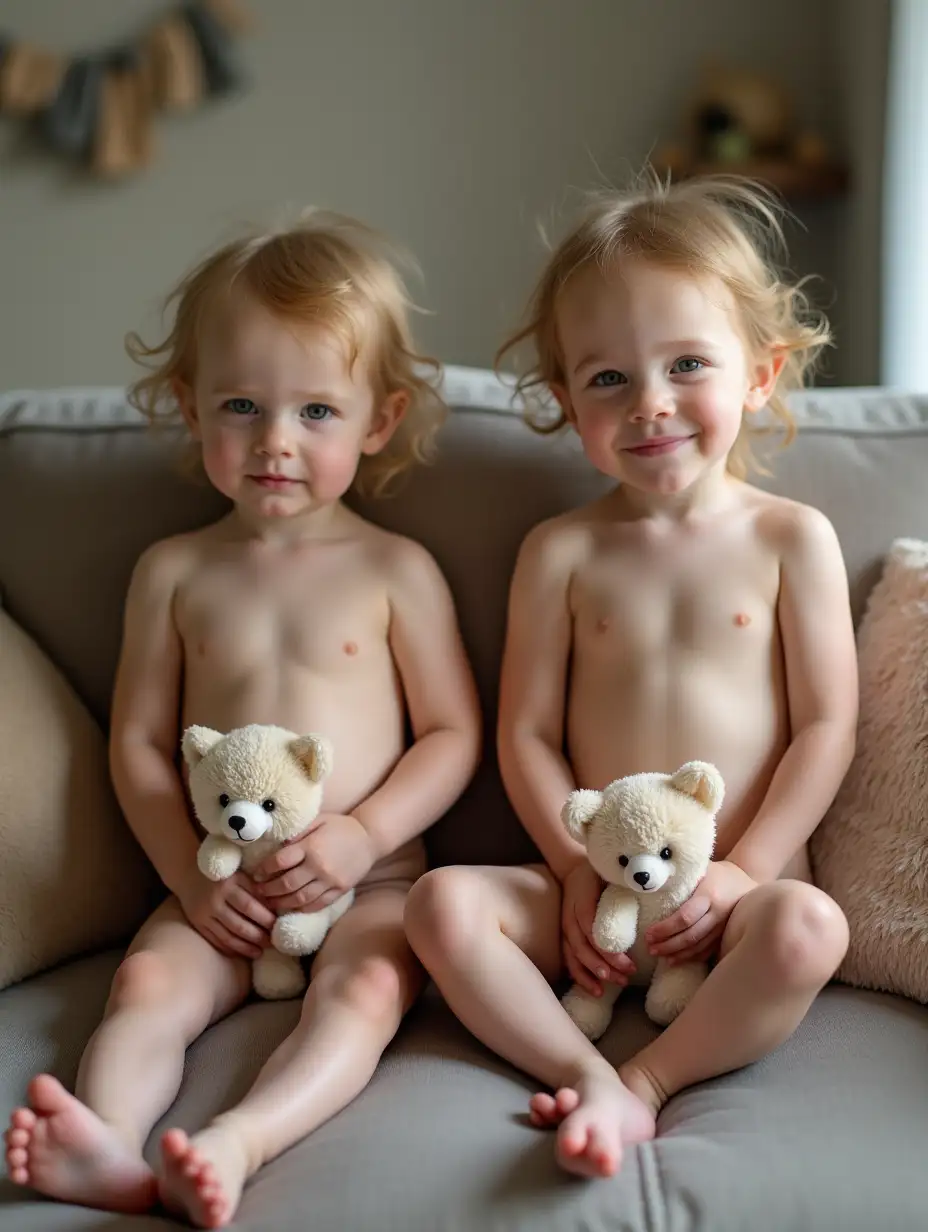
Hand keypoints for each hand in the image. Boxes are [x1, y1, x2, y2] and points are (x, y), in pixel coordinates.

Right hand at [177, 868, 275, 959]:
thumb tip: (277, 906)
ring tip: (260, 952)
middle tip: (272, 942)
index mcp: (229, 883)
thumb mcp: (240, 872)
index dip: (266, 918)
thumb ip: (255, 887)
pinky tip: (242, 952)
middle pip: (240, 924)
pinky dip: (230, 948)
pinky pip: (215, 940)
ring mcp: (204, 913)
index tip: (278, 925)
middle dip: (258, 936)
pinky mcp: (197, 923)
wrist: (187, 871)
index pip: (250, 906)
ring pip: (228, 936)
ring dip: (246, 947)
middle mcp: (215, 899)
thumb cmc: (222, 871)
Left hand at [253, 812, 376, 912]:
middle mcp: (319, 866)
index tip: (256, 874)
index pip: (280, 862)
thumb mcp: (318, 820)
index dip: (264, 869)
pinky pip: (316, 904)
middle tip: (257, 891)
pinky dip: (301, 909)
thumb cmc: (341, 827)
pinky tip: (291, 908)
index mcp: (311, 846)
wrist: (370, 838)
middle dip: (268, 890)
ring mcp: (330, 881)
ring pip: (299, 899)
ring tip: (270, 903)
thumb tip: (276, 845)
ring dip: (281, 903)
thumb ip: (297, 832)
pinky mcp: (339, 891)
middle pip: (286, 884)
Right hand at [560, 859, 635, 997]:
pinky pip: (568, 958)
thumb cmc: (597, 872)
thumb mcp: (610, 873)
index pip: (593, 931)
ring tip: (603, 992)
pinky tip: (590, 987)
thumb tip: (652, 889)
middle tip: (624, 979)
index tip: (629, 965)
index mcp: (582, 902)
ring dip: (588, 975)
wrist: (571, 869)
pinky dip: (577, 974)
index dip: (609, 951)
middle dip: (603, 967)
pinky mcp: (564, 935)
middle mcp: (570, 917)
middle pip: (583, 947)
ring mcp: (565, 928)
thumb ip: (626, 884)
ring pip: (573, 956)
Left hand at [646, 859, 756, 965]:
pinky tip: (678, 960)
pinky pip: (709, 951)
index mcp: (709, 895)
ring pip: (700, 947)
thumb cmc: (717, 873)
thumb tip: (652, 880)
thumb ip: (680, 876)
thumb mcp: (701, 869)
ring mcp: (724, 927)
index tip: (649, 934)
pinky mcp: (727, 935)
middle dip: (669, 945)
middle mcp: (718, 913)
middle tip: (650, 949)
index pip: (685, 917)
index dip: (666, 929)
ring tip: (660, 956)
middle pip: (691, 936)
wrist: (747, 880)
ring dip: (679, 954)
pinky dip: (693, 957)